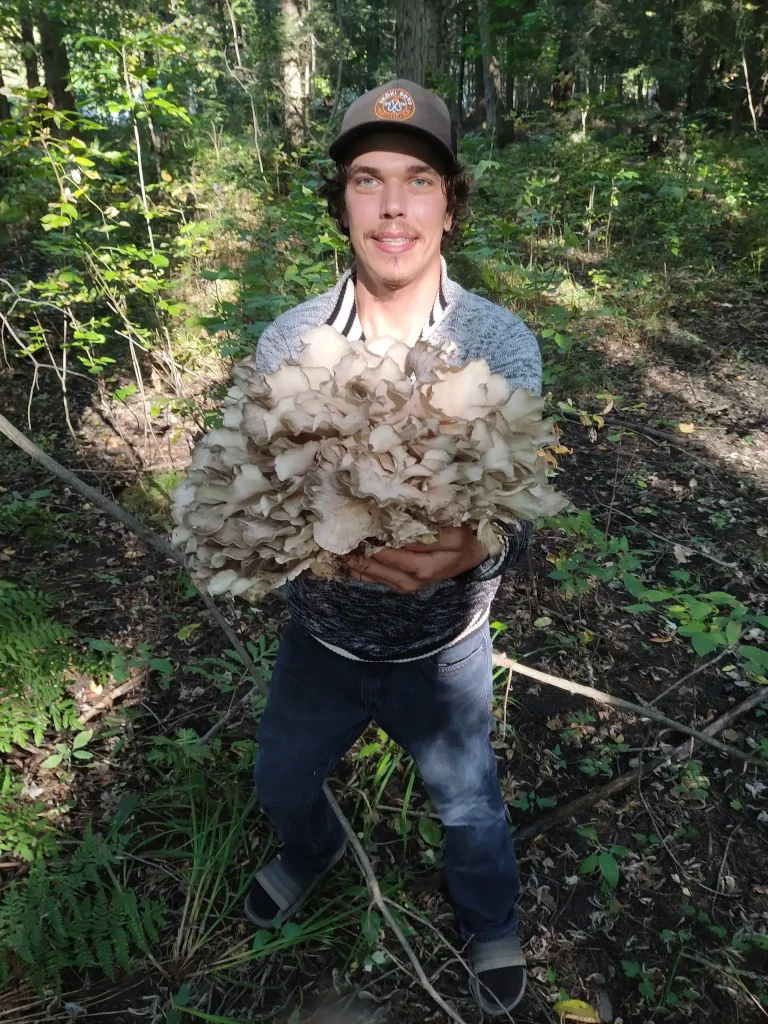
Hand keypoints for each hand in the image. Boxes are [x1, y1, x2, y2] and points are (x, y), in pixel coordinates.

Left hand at [347, 526, 486, 593]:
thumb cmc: (464, 541)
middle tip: (339, 535)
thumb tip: (398, 528)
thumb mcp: (453, 535)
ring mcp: (406, 585)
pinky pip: (377, 580)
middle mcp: (412, 579)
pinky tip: (347, 563)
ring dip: (356, 562)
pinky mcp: (402, 585)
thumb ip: (427, 535)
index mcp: (424, 566)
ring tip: (338, 548)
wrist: (473, 557)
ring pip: (373, 575)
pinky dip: (361, 572)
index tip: (355, 523)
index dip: (372, 538)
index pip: (390, 551)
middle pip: (377, 565)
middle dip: (358, 551)